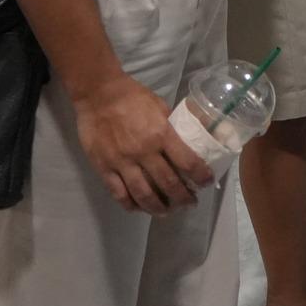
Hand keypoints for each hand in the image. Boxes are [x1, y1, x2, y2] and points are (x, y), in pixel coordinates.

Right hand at [72, 75, 212, 214]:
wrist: (98, 94)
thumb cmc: (132, 96)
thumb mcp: (160, 107)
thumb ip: (171, 127)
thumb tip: (185, 141)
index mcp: (161, 134)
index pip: (188, 162)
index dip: (201, 176)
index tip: (206, 183)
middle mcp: (144, 152)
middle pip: (168, 184)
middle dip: (183, 198)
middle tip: (189, 203)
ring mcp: (122, 162)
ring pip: (143, 195)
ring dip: (158, 208)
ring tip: (167, 211)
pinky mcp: (104, 167)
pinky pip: (119, 193)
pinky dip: (130, 205)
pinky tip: (139, 208)